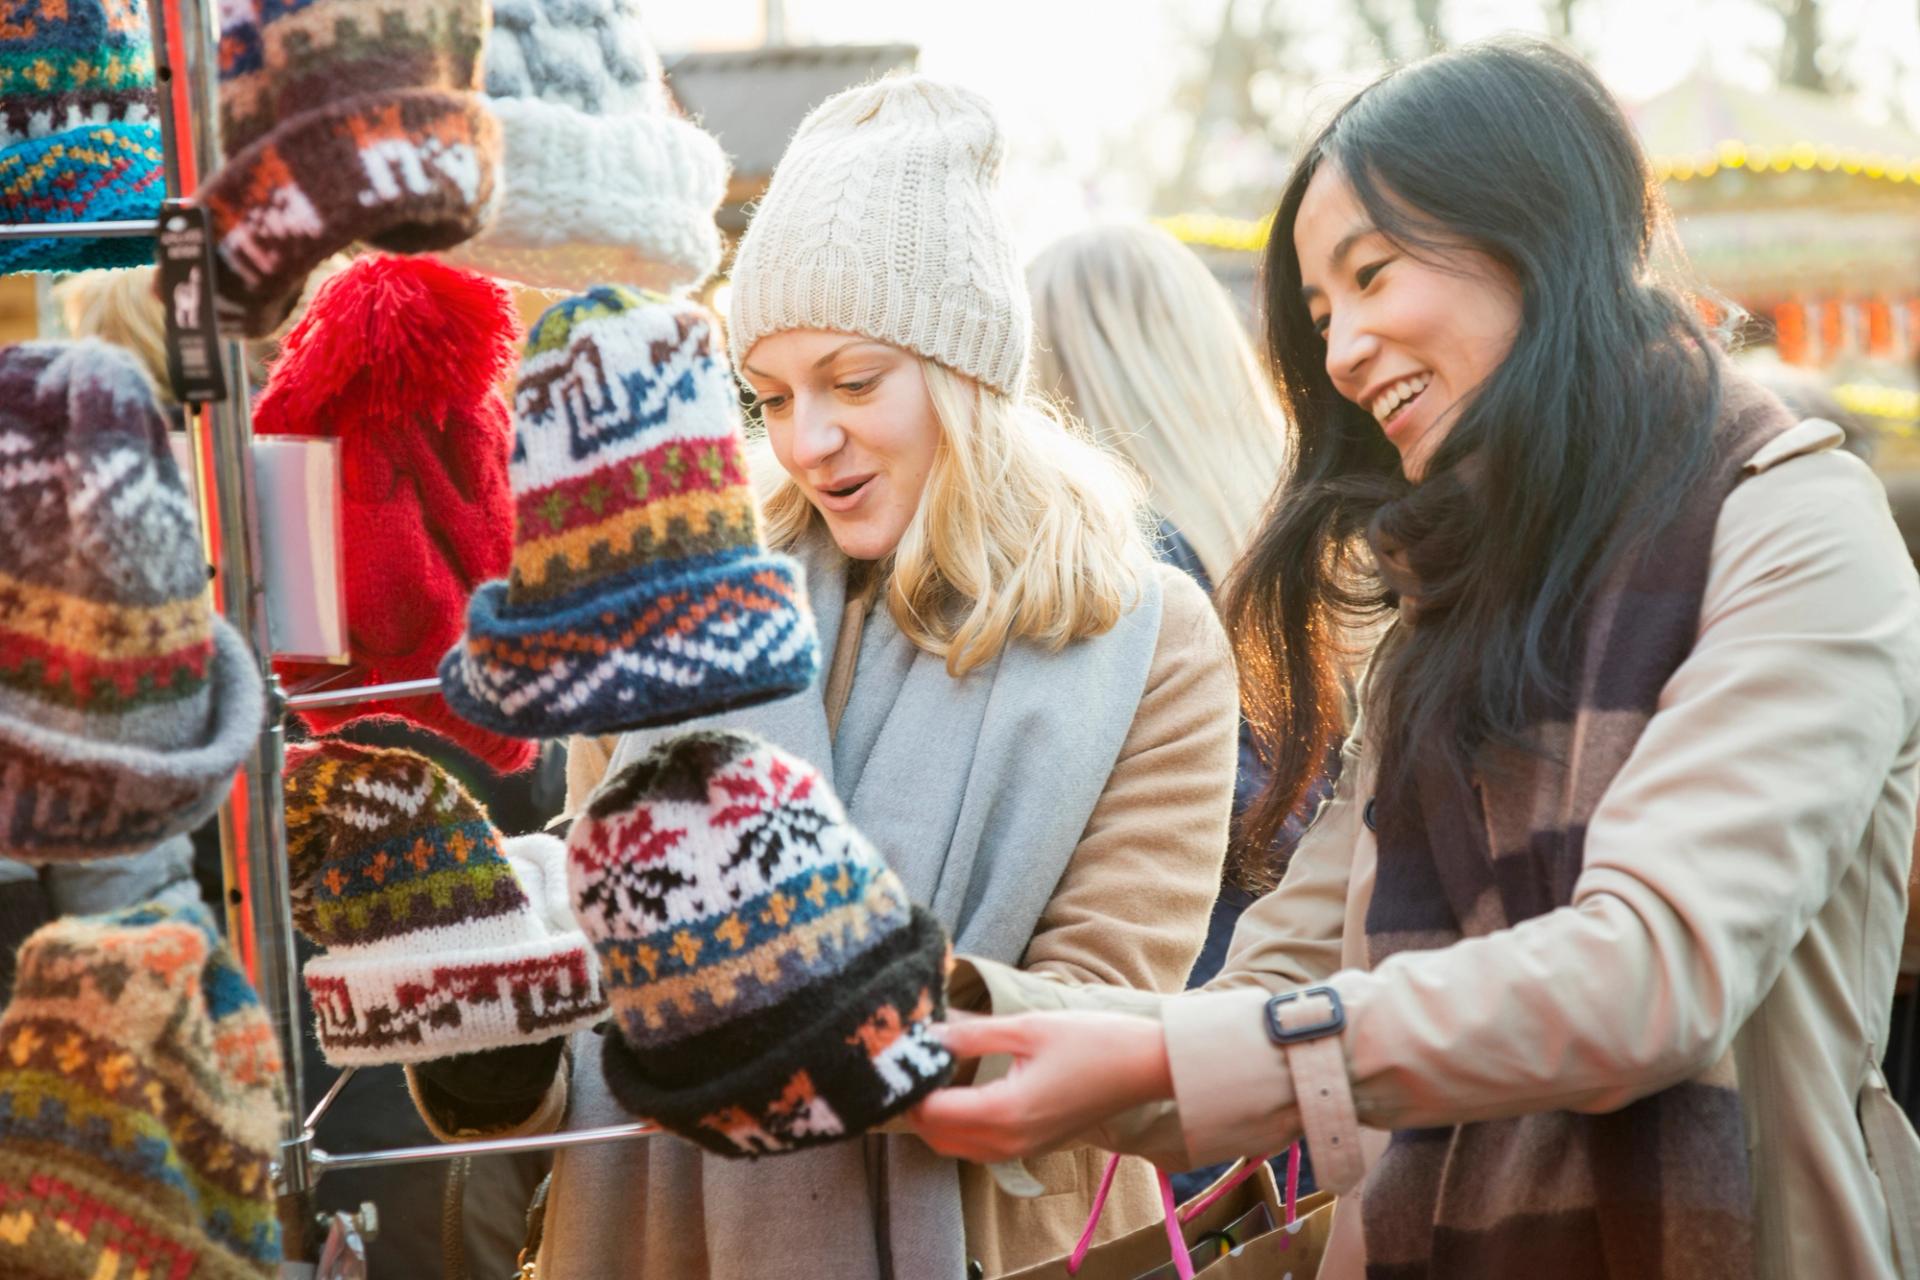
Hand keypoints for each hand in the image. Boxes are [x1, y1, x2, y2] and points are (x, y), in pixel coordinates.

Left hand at [908, 1011, 1173, 1163]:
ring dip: (934, 1119)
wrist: (1147, 1068)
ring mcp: (1021, 1150)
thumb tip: (927, 1033)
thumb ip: (972, 1034)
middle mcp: (1008, 1142)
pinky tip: (959, 1091)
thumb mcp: (1027, 1027)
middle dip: (915, 1106)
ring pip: (955, 1147)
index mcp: (1004, 1112)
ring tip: (929, 1075)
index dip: (908, 1086)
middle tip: (908, 1064)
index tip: (899, 1054)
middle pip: (936, 1137)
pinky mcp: (1032, 1147)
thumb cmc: (1092, 1041)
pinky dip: (958, 1127)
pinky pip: (979, 1148)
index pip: (930, 1112)